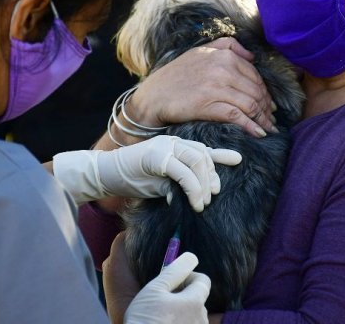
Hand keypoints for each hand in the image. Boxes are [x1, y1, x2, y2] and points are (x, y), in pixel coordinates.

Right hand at [53, 135, 241, 211]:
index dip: (221, 155)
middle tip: (213, 195)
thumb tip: (200, 196)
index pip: (202, 149)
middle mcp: (172, 142)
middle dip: (211, 176)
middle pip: (203, 155)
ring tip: (202, 203)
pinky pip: (182, 172)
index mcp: (175, 145)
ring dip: (202, 185)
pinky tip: (192, 201)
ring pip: (196, 162)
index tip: (238, 160)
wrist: (106, 175)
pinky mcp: (156, 156)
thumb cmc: (133, 180)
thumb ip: (180, 184)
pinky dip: (191, 188)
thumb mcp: (162, 182)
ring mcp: (164, 147)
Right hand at [102, 233, 214, 323]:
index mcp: (194, 303)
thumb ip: (175, 270)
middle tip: (162, 300)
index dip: (189, 276)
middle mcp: (201, 320)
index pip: (203, 280)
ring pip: (193, 316)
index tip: (173, 282)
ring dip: (181, 313)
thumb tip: (191, 257)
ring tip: (160, 317)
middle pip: (197, 299)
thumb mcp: (155, 289)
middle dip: (183, 296)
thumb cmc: (144, 319)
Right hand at [129, 37, 276, 136]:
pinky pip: (238, 115)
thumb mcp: (199, 52)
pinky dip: (252, 126)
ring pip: (250, 103)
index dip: (265, 92)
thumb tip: (252, 56)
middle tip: (271, 119)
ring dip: (263, 119)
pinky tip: (259, 133)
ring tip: (268, 128)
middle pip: (256, 90)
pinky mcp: (209, 105)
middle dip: (267, 107)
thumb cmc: (175, 77)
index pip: (254, 75)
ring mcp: (216, 86)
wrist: (152, 97)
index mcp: (222, 55)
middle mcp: (221, 68)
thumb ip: (226, 46)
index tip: (269, 105)